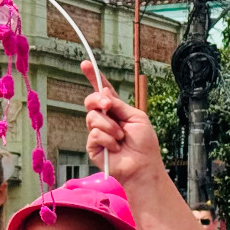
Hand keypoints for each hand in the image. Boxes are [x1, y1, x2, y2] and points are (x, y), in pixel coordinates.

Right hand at [81, 61, 167, 188]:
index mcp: (116, 110)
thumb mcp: (136, 117)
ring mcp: (97, 133)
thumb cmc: (144, 144)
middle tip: (109, 106)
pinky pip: (95, 134)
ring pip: (93, 118)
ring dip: (110, 126)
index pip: (103, 92)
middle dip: (98, 100)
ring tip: (121, 138)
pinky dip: (108, 139)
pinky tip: (115, 147)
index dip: (94, 77)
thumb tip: (105, 92)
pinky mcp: (93, 146)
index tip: (85, 64)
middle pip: (91, 101)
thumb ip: (119, 105)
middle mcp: (105, 120)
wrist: (142, 166)